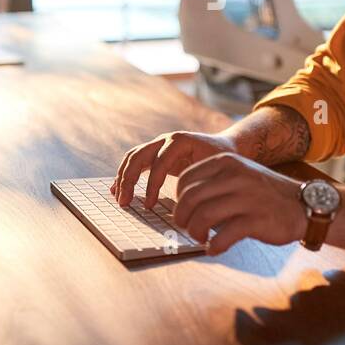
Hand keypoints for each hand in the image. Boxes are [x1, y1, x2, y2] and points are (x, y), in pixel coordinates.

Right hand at [111, 130, 237, 208]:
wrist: (226, 146)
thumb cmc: (224, 159)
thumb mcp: (217, 169)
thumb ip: (202, 182)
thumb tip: (189, 205)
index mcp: (180, 141)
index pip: (159, 163)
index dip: (152, 185)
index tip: (149, 206)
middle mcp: (166, 139)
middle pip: (139, 156)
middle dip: (129, 180)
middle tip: (124, 203)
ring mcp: (159, 144)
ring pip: (133, 157)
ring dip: (123, 177)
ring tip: (119, 198)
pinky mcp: (156, 153)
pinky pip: (136, 161)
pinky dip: (125, 174)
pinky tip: (117, 189)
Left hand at [173, 152, 306, 255]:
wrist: (304, 205)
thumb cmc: (266, 194)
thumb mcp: (240, 175)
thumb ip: (213, 182)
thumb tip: (182, 202)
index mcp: (226, 162)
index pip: (185, 178)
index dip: (178, 199)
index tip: (185, 212)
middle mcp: (235, 176)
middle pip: (189, 198)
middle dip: (182, 218)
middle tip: (187, 228)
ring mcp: (246, 197)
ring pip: (202, 216)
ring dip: (195, 233)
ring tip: (201, 239)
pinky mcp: (256, 220)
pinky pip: (223, 236)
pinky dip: (214, 246)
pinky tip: (214, 249)